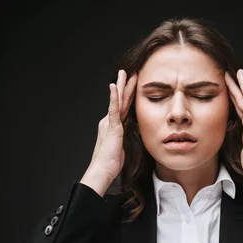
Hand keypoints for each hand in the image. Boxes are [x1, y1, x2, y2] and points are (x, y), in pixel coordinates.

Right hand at [84, 70, 136, 190]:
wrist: (103, 169)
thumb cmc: (112, 162)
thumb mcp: (126, 146)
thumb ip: (130, 137)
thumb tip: (139, 133)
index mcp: (114, 126)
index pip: (124, 107)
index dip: (128, 95)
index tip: (134, 84)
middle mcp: (110, 121)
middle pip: (121, 100)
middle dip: (125, 85)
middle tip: (130, 71)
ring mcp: (110, 123)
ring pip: (118, 101)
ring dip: (121, 86)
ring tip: (124, 73)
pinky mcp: (111, 127)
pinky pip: (113, 109)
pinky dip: (114, 97)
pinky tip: (114, 86)